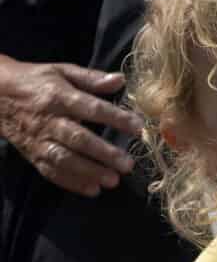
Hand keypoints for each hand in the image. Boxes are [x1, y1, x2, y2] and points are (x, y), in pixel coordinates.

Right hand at [0, 55, 142, 196]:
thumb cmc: (35, 81)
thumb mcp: (62, 71)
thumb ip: (91, 78)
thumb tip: (120, 80)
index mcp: (59, 96)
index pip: (91, 108)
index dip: (115, 118)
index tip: (138, 128)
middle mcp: (49, 120)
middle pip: (78, 139)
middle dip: (104, 153)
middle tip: (127, 165)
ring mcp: (39, 140)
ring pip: (65, 159)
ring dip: (89, 172)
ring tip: (113, 181)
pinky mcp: (33, 155)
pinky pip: (51, 171)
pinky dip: (71, 182)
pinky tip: (92, 190)